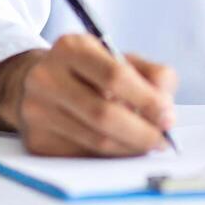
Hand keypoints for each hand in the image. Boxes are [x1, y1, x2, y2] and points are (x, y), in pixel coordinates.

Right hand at [2, 34, 177, 156]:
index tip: (168, 117)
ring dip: (130, 148)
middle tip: (162, 140)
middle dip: (141, 132)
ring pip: (95, 140)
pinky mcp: (36, 140)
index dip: (147, 100)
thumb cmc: (87, 71)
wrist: (36, 82)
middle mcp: (47, 77)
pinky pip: (84, 155)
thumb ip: (151, 74)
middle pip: (103, 114)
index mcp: (71, 48)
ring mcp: (37, 110)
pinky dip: (111, 157)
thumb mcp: (118, 57)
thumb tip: (166, 110)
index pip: (115, 76)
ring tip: (147, 145)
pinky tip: (121, 148)